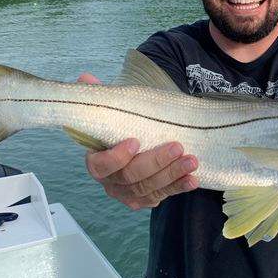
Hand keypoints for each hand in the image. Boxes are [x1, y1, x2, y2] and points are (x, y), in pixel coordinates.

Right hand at [76, 72, 199, 209]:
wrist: (137, 145)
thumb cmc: (124, 127)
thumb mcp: (114, 111)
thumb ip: (101, 97)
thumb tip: (86, 78)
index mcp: (96, 161)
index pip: (101, 165)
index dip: (117, 157)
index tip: (135, 141)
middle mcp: (110, 182)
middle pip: (131, 177)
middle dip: (156, 162)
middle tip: (177, 147)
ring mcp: (128, 193)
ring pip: (149, 188)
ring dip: (172, 174)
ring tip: (192, 161)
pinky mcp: (146, 199)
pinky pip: (161, 196)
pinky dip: (178, 187)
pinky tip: (192, 179)